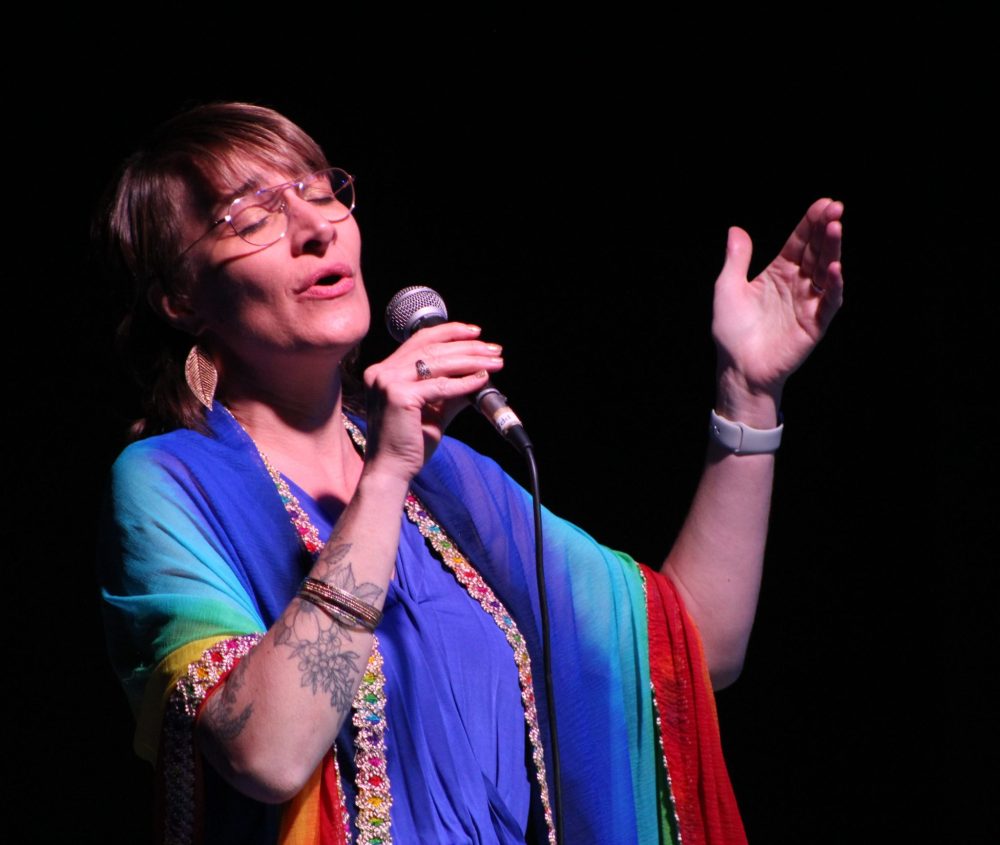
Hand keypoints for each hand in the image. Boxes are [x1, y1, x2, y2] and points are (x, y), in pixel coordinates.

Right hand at [361, 322, 503, 481]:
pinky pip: (440, 386)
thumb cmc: (409, 444)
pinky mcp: (399, 396)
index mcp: (384, 371)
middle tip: (494, 350)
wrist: (391, 471)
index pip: (419, 340)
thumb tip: (479, 375)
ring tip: (494, 362)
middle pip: (432, 348)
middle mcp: (382, 372)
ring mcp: (387, 382)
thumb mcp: (434, 410)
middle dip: (467, 347)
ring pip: (437, 362)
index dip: (449, 332)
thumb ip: (451, 391)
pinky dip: (464, 382)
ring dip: (471, 360)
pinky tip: (482, 380)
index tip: (475, 333)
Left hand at [712, 199, 843, 407]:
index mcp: (778, 273)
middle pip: (815, 251)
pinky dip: (834, 286)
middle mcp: (797, 284)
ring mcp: (808, 302)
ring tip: (835, 228)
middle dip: (825, 228)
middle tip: (835, 207)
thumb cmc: (731, 330)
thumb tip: (736, 229)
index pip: (798, 242)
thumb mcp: (727, 289)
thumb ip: (736, 259)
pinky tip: (836, 268)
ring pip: (826, 271)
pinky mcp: (815, 323)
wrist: (738, 368)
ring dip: (832, 250)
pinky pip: (829, 302)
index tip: (823, 203)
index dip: (810, 223)